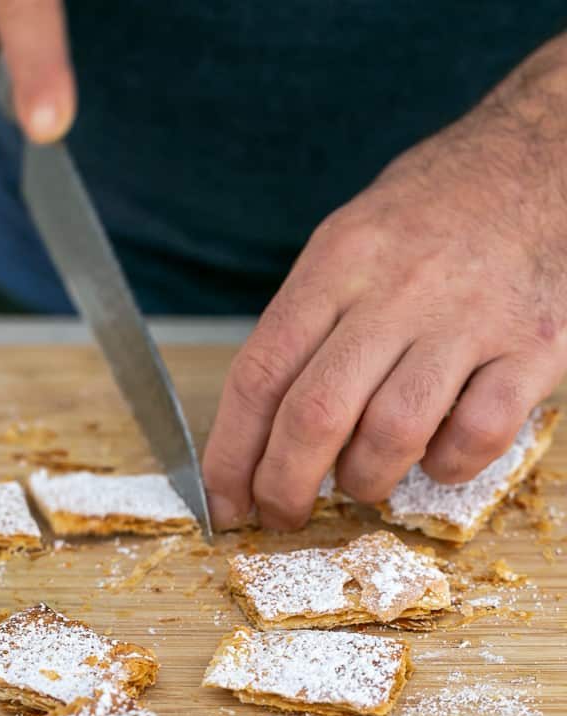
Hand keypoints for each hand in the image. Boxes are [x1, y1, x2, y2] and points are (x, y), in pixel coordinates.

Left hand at [203, 36, 566, 530]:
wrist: (541, 158)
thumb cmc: (434, 211)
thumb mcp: (350, 238)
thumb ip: (308, 321)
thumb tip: (260, 426)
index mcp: (338, 262)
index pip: (260, 374)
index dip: (231, 454)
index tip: (223, 500)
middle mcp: (396, 289)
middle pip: (316, 415)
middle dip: (283, 487)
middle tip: (281, 515)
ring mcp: (469, 318)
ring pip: (391, 436)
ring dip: (364, 480)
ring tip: (363, 478)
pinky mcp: (532, 347)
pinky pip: (476, 436)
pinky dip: (446, 466)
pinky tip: (437, 455)